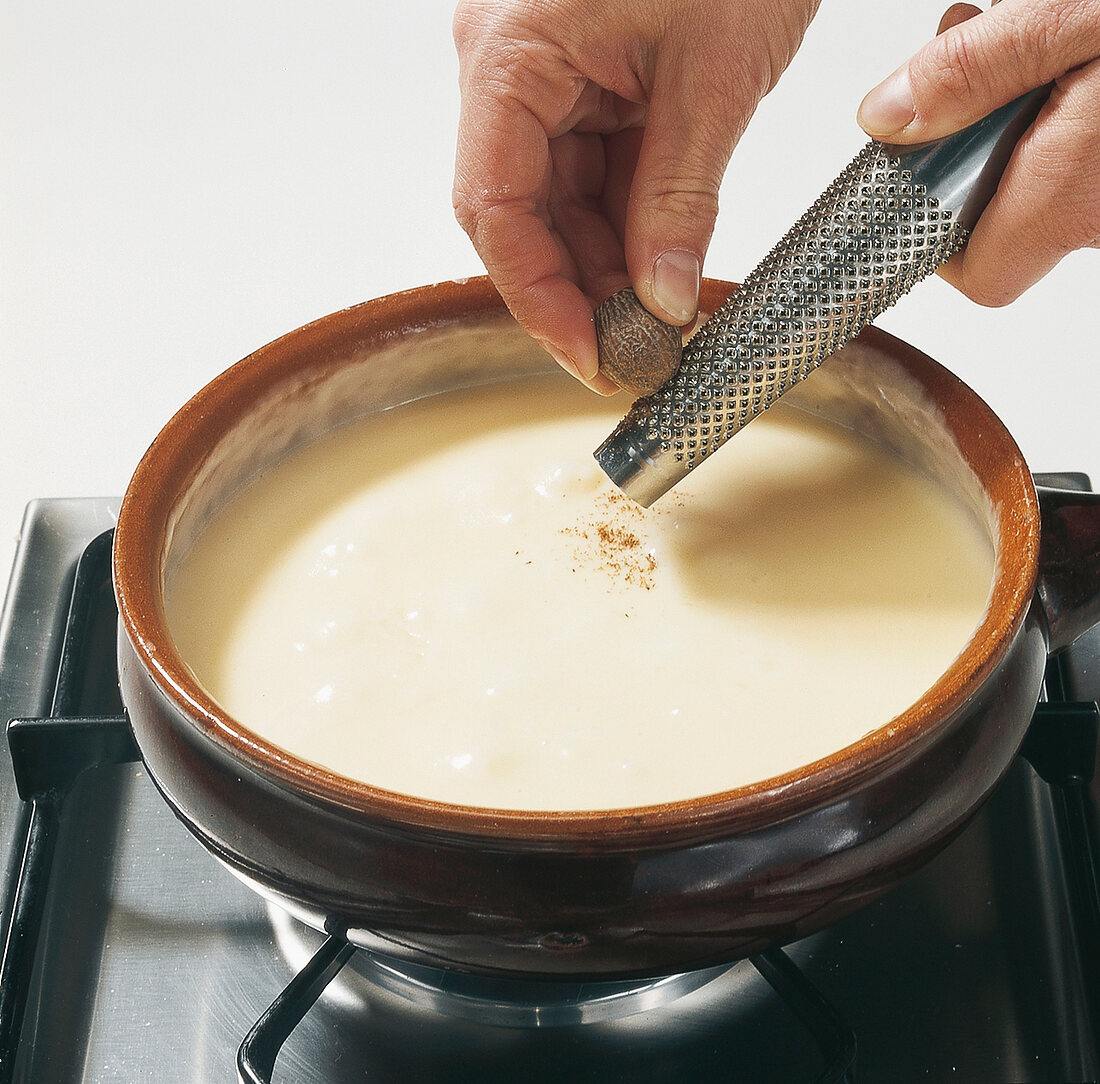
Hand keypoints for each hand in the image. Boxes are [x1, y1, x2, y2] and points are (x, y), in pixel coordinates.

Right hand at [452, 0, 818, 391]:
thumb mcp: (714, 76)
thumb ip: (679, 198)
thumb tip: (663, 299)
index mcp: (510, 55)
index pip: (495, 208)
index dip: (538, 298)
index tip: (589, 357)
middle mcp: (511, 67)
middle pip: (522, 214)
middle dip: (581, 290)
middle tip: (638, 354)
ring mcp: (549, 72)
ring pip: (560, 200)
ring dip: (609, 264)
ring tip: (663, 319)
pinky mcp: (589, 76)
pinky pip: (595, 169)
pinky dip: (632, 220)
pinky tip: (665, 263)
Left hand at [857, 0, 1099, 305]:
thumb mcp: (1063, 16)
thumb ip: (970, 71)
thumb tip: (886, 117)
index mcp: (1072, 191)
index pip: (980, 275)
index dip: (936, 241)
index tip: (918, 178)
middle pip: (1005, 226)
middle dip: (967, 157)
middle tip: (966, 79)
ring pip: (1042, 186)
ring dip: (1007, 125)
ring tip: (1015, 47)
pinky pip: (1079, 159)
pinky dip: (1051, 114)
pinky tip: (1051, 54)